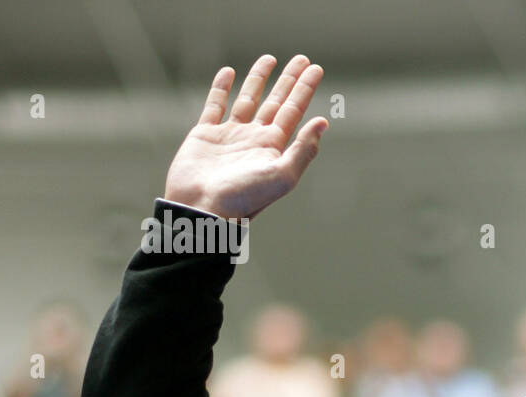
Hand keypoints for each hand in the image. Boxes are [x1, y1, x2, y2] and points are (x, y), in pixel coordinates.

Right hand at [163, 55, 327, 219]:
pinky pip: (215, 105)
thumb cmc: (244, 198)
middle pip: (277, 101)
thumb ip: (303, 150)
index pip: (294, 110)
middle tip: (302, 59)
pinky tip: (229, 72)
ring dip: (259, 79)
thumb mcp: (282, 176)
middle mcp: (255, 138)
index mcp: (274, 147)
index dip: (305, 89)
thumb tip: (323, 122)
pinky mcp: (204, 135)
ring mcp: (230, 135)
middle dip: (289, 80)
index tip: (316, 68)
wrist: (202, 210)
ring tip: (270, 59)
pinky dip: (221, 88)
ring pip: (248, 99)